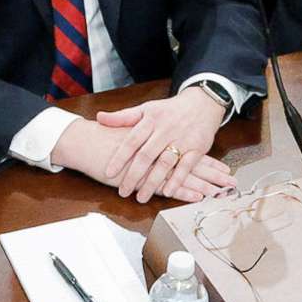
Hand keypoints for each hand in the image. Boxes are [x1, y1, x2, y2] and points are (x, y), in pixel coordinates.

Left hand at [88, 85, 233, 202]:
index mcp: (150, 120)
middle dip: (133, 175)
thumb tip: (99, 118)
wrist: (202, 103)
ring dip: (152, 182)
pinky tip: (167, 192)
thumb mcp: (146, 109)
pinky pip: (186, 167)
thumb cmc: (169, 110)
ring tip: (141, 197)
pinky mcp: (197, 148)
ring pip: (165, 163)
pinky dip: (177, 180)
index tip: (109, 172)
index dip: (120, 157)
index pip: (132, 140)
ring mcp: (182, 139)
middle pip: (146, 155)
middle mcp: (165, 130)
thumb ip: (123, 117)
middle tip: (122, 191)